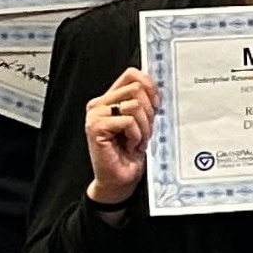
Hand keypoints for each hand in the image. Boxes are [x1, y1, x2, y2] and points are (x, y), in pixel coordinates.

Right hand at [84, 67, 158, 204]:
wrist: (121, 178)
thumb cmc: (131, 152)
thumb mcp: (144, 122)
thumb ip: (145, 103)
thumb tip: (156, 87)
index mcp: (110, 98)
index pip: (131, 74)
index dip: (149, 85)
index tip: (156, 104)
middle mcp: (100, 104)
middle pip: (136, 88)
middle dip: (148, 112)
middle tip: (144, 130)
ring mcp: (95, 115)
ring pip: (134, 105)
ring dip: (143, 126)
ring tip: (137, 139)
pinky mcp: (95, 127)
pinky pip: (128, 121)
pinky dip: (136, 135)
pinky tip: (130, 145)